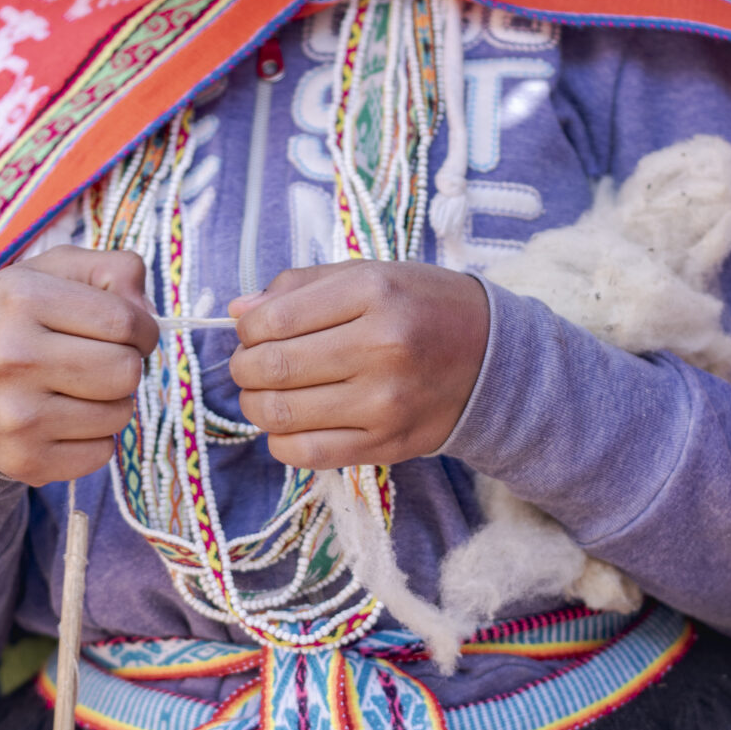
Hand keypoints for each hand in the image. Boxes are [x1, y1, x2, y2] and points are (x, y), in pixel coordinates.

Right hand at [0, 246, 156, 484]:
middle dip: (126, 364)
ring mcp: (16, 416)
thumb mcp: (51, 272)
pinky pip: (101, 454)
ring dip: (112, 402)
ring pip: (119, 416)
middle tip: (100, 360)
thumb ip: (112, 270)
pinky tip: (62, 419)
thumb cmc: (12, 318)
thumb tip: (149, 313)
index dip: (143, 328)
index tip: (131, 332)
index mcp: (21, 298)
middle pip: (127, 371)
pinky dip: (93, 438)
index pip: (125, 321)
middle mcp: (13, 357)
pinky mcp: (24, 461)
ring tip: (76, 388)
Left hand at [229, 260, 488, 468]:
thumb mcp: (368, 275)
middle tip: (251, 364)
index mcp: (373, 293)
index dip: (247, 330)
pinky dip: (281, 441)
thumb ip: (300, 287)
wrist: (492, 359)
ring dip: (256, 404)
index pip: (273, 320)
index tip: (253, 332)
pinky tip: (290, 424)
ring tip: (267, 392)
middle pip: (271, 368)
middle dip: (244, 368)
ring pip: (280, 414)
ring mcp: (384, 402)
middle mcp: (380, 347)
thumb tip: (238, 311)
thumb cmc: (421, 308)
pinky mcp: (386, 444)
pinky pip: (306, 454)